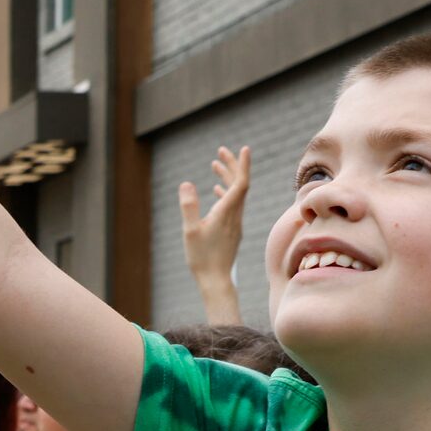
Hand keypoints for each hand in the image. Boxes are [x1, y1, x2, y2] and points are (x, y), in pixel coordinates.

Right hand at [177, 145, 251, 283]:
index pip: (241, 183)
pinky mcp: (232, 230)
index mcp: (227, 212)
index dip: (242, 165)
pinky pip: (232, 205)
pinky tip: (216, 190)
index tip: (244, 149)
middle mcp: (235, 216)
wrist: (215, 281)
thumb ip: (189, 206)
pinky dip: (226, 193)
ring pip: (235, 195)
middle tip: (222, 151)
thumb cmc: (202, 258)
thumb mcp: (190, 231)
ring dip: (227, 178)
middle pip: (240, 185)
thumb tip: (185, 183)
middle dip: (232, 166)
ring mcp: (235, 223)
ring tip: (215, 165)